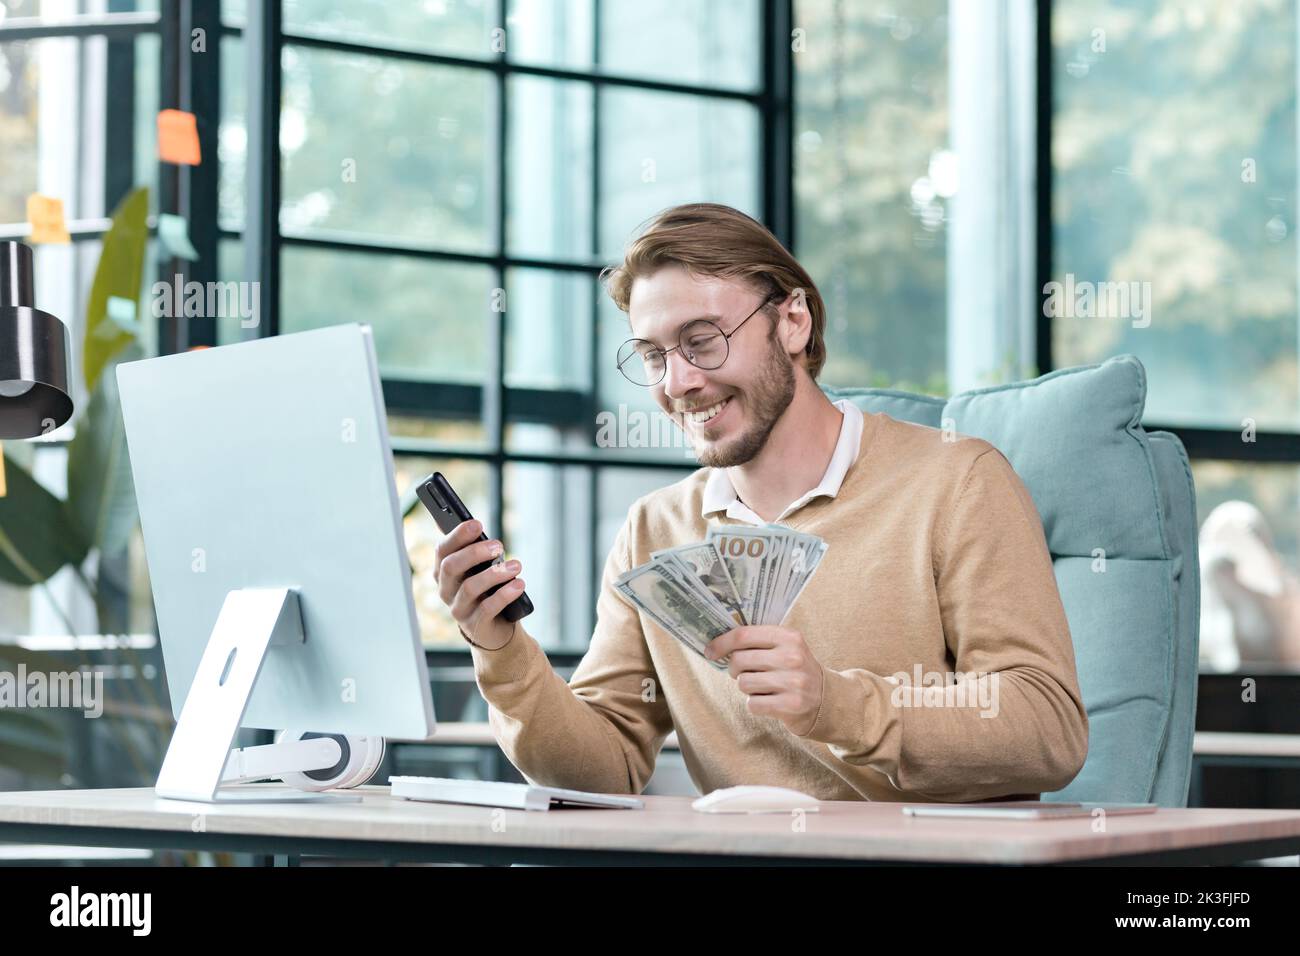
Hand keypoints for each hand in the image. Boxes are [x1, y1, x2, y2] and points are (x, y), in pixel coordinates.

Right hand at [432, 519, 524, 649]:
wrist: (496, 628)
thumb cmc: (487, 590)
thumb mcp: (480, 569)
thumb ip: (474, 550)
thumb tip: (473, 525)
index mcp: (444, 571)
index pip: (442, 550)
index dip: (457, 535)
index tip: (477, 524)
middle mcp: (446, 589)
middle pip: (451, 566)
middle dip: (475, 553)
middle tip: (499, 545)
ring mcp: (458, 609)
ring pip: (470, 587)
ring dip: (495, 573)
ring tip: (517, 566)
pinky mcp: (474, 625)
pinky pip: (487, 608)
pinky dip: (504, 594)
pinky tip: (519, 585)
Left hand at [704, 625, 823, 735]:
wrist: (827, 699)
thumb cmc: (794, 670)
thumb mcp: (785, 647)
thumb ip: (757, 640)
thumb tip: (715, 644)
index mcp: (789, 636)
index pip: (743, 634)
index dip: (721, 643)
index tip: (710, 651)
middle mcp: (792, 657)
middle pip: (739, 660)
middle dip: (735, 669)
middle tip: (746, 672)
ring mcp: (793, 681)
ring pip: (743, 683)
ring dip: (747, 688)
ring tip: (762, 687)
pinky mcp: (791, 705)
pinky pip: (752, 704)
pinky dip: (755, 704)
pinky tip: (769, 701)